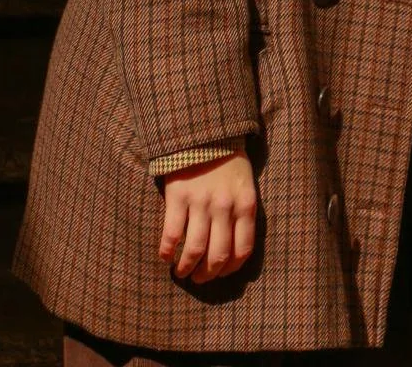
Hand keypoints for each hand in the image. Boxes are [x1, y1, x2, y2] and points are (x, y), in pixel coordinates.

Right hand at [159, 149, 256, 283]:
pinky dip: (167, 251)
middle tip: (198, 279)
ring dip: (186, 268)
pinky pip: (172, 234)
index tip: (220, 274)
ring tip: (181, 273)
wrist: (206, 132)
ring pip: (195, 250)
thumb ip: (242, 213)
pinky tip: (165, 256)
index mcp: (245, 204)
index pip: (242, 249)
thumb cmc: (228, 161)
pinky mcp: (179, 196)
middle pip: (218, 255)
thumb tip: (234, 251)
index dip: (230, 269)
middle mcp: (225, 206)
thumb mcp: (245, 185)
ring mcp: (201, 202)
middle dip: (207, 275)